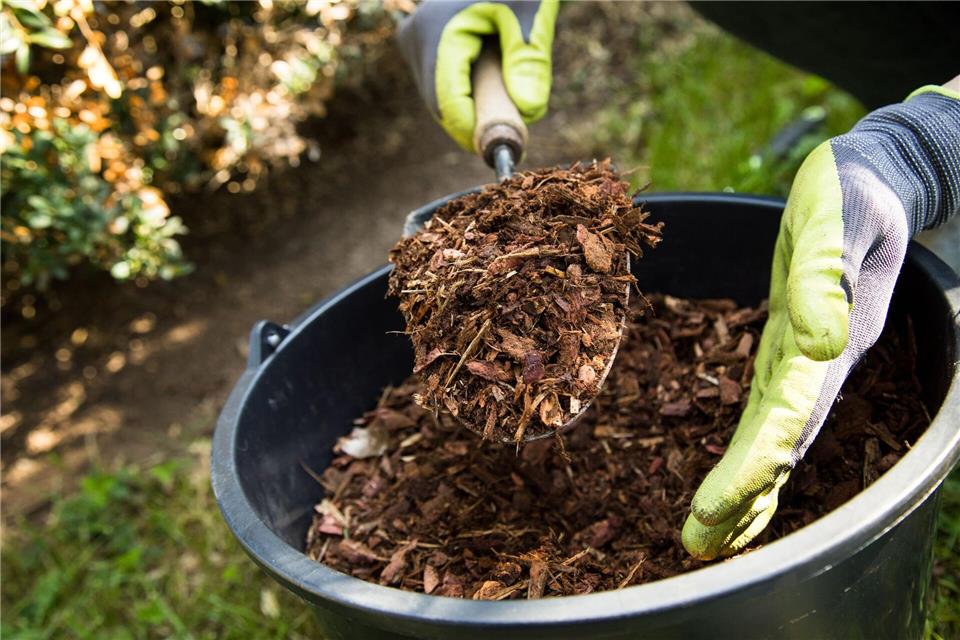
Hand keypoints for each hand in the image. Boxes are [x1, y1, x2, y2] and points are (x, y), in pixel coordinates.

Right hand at [396, 0, 557, 151]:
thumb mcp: (531, 11)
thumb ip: (530, 59)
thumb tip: (530, 110)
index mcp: (435, 30)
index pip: (448, 101)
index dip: (475, 131)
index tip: (507, 147)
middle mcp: (414, 40)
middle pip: (444, 104)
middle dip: (481, 119)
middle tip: (521, 124)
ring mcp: (414, 46)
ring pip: (444, 99)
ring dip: (478, 106)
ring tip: (514, 89)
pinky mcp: (421, 51)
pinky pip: (445, 88)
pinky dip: (472, 94)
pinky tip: (497, 81)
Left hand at [682, 86, 959, 559]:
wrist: (873, 186)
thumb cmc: (851, 195)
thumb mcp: (838, 221)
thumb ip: (827, 278)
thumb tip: (823, 341)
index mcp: (834, 339)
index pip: (789, 415)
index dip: (754, 463)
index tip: (714, 507)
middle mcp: (820, 364)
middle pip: (781, 442)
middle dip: (742, 495)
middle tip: (698, 544)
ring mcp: (804, 362)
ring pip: (775, 436)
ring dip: (746, 488)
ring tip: (707, 537)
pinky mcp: (786, 351)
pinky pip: (768, 412)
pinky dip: (750, 452)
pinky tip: (733, 483)